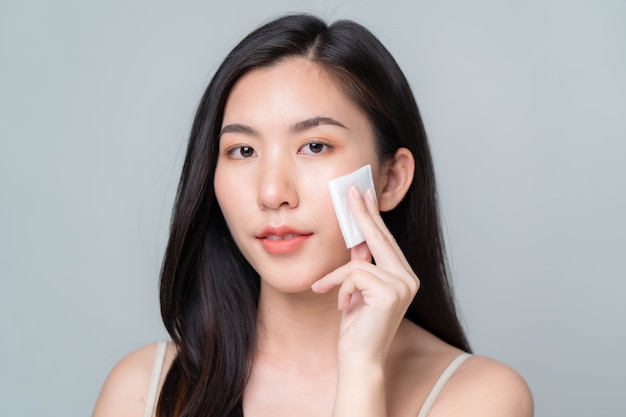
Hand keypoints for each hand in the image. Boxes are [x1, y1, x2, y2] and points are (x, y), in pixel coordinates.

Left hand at [311, 186, 419, 363]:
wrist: (359, 358)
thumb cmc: (357, 327)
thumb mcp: (356, 289)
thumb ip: (361, 265)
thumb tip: (357, 239)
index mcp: (403, 276)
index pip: (386, 241)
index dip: (373, 216)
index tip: (363, 195)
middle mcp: (409, 278)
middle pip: (380, 239)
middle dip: (362, 214)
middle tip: (350, 190)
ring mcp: (403, 285)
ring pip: (359, 262)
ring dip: (338, 278)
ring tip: (327, 292)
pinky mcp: (390, 293)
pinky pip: (354, 274)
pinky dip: (340, 287)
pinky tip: (343, 306)